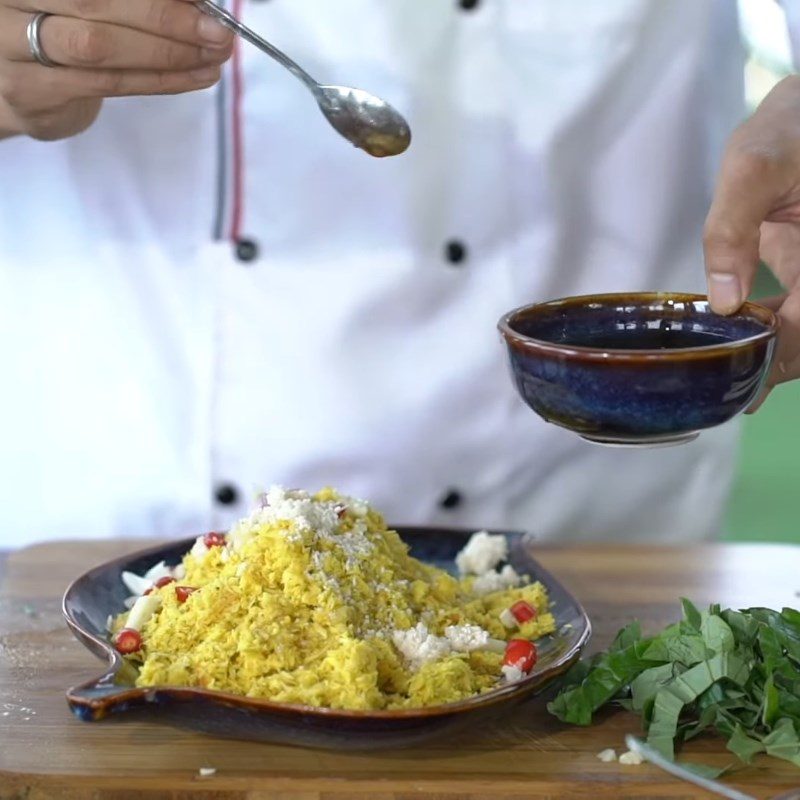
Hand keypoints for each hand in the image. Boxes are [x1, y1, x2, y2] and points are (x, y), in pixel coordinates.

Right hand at [0, 0, 233, 140]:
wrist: (22, 84)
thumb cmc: (65, 26)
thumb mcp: (96, 3)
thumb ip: (138, 0)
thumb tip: (200, 2)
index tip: (207, 0)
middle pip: (96, 2)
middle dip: (167, 18)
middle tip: (219, 32)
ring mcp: (13, 42)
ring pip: (100, 46)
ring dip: (167, 54)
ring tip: (214, 56)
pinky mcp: (32, 89)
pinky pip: (108, 84)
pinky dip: (159, 81)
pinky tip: (195, 76)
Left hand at [704, 75, 799, 403]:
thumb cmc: (794, 126)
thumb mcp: (755, 164)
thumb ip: (733, 229)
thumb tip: (725, 302)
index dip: (783, 360)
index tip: (747, 390)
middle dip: (782, 366)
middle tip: (733, 396)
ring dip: (781, 353)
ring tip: (732, 380)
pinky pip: (799, 310)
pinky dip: (779, 330)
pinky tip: (744, 343)